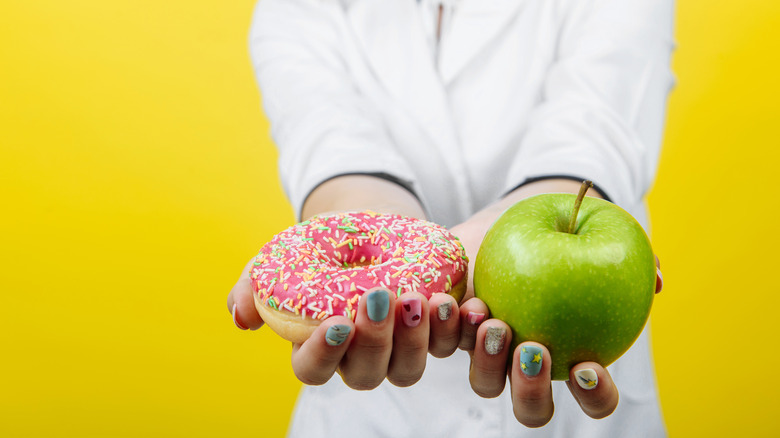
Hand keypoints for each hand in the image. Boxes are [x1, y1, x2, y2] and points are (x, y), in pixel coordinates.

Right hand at [227, 259, 464, 387]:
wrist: (364, 226)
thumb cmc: (318, 245)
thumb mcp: (283, 254)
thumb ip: (254, 285)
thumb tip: (241, 317)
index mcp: (318, 347)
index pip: (313, 370)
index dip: (323, 354)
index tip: (337, 322)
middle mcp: (358, 357)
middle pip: (365, 374)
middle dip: (375, 341)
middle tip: (382, 300)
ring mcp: (397, 349)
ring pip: (407, 369)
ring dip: (416, 341)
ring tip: (422, 300)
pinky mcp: (431, 332)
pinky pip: (446, 345)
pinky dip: (452, 328)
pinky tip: (453, 302)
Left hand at [448, 180, 664, 426]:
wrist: (508, 218)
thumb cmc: (565, 234)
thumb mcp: (597, 235)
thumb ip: (632, 254)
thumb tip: (657, 278)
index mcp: (573, 355)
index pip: (593, 397)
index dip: (595, 395)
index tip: (587, 366)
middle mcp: (529, 365)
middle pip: (533, 408)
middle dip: (532, 392)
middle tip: (533, 350)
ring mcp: (489, 353)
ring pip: (485, 383)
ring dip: (487, 361)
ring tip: (492, 321)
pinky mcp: (452, 330)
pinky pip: (444, 343)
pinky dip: (445, 327)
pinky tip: (449, 301)